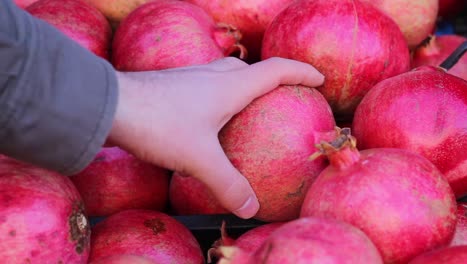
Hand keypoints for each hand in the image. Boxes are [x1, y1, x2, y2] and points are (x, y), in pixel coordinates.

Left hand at [108, 57, 324, 218]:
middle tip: (284, 95)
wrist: (109, 104)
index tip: (319, 78)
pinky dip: (220, 94)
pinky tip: (208, 117)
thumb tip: (250, 208)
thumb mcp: (198, 159)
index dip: (301, 72)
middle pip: (251, 69)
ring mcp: (191, 77)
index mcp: (229, 86)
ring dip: (243, 84)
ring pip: (226, 74)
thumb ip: (227, 184)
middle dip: (273, 77)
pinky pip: (206, 84)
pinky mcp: (173, 85)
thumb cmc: (159, 124)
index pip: (276, 70)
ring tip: (249, 107)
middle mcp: (212, 75)